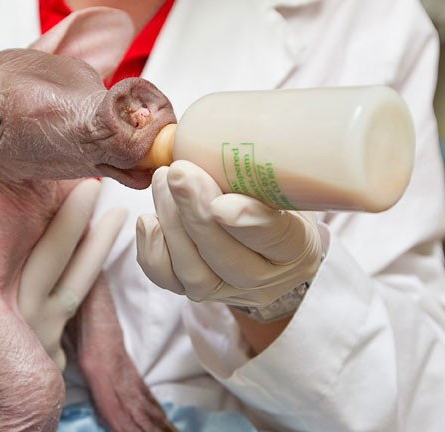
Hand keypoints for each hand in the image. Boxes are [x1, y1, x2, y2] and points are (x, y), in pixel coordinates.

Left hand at [136, 160, 321, 307]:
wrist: (271, 251)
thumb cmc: (280, 206)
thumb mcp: (289, 186)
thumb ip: (267, 169)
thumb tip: (225, 128)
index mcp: (295, 251)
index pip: (275, 239)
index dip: (248, 221)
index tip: (223, 203)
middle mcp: (262, 279)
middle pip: (226, 257)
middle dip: (195, 213)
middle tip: (179, 172)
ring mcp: (225, 290)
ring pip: (193, 270)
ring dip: (171, 223)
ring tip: (162, 180)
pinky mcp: (192, 290)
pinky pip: (166, 278)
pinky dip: (152, 248)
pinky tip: (148, 219)